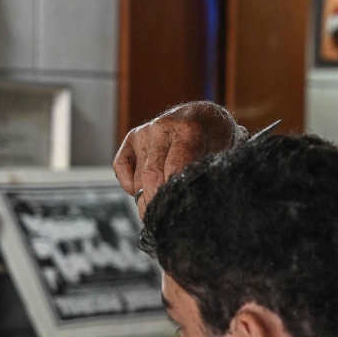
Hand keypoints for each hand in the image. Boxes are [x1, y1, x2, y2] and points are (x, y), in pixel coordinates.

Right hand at [113, 102, 247, 216]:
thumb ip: (198, 176)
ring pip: (138, 177)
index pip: (174, 168)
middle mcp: (162, 129)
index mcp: (188, 132)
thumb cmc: (212, 143)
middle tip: (161, 219)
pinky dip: (129, 184)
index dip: (172, 193)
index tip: (173, 212)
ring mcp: (145, 132)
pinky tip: (142, 190)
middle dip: (155, 202)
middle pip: (151, 176)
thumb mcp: (216, 157)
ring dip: (146, 196)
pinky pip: (121, 167)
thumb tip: (179, 204)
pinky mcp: (133, 137)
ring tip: (160, 202)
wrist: (203, 117)